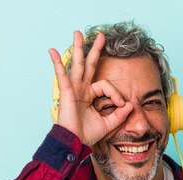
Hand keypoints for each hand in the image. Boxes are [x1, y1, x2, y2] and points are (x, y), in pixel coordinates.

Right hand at [48, 31, 133, 146]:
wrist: (75, 143)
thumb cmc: (87, 134)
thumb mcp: (109, 124)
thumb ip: (120, 114)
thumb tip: (130, 105)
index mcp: (90, 95)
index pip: (106, 85)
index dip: (115, 93)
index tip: (121, 104)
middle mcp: (81, 89)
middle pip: (89, 65)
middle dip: (95, 50)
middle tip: (101, 36)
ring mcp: (73, 89)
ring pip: (77, 65)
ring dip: (78, 48)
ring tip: (78, 33)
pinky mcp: (66, 92)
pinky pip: (62, 75)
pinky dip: (57, 63)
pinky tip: (52, 51)